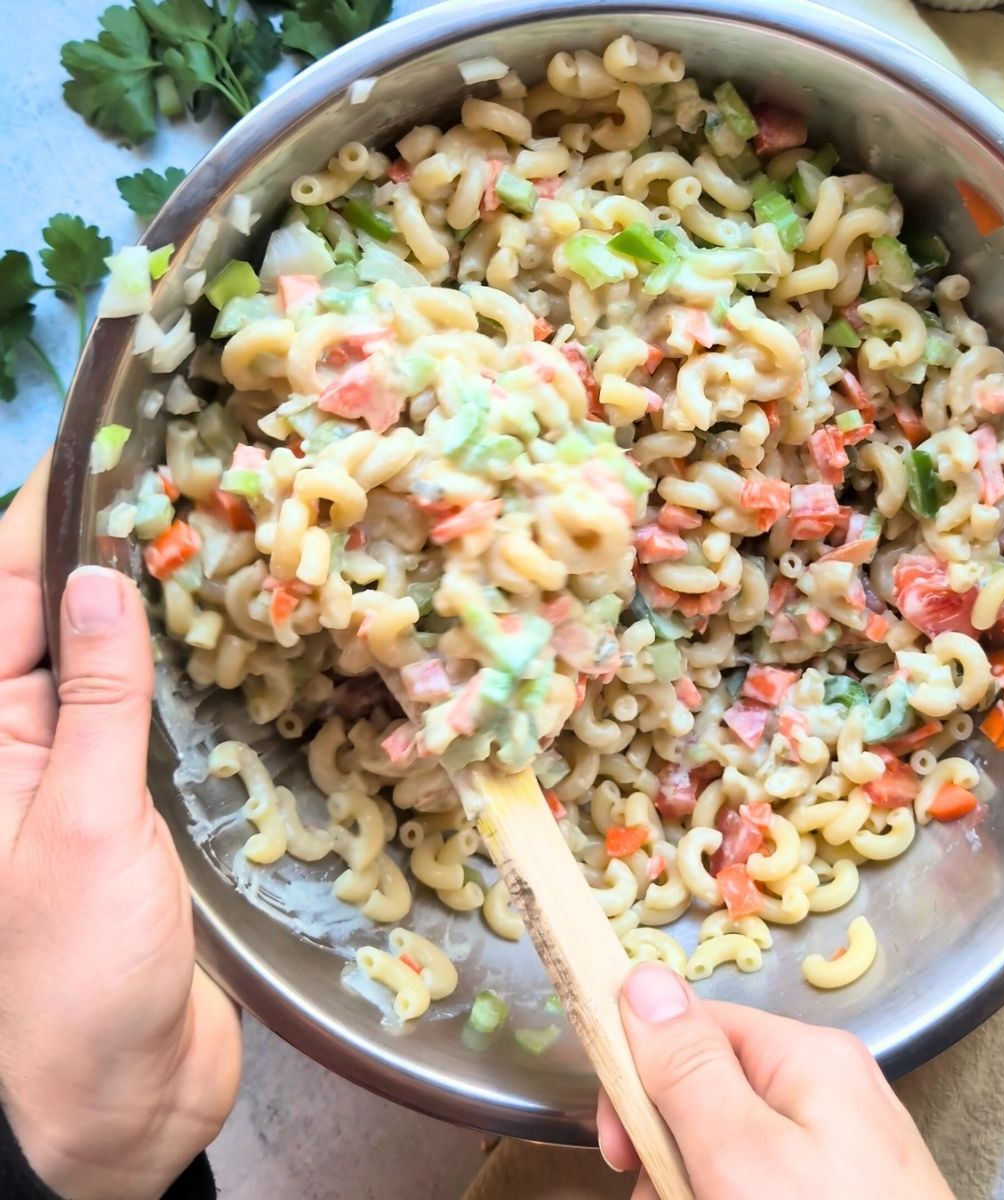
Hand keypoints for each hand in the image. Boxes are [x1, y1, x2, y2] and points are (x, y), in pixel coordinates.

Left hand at [0, 460, 240, 1199]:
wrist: (113, 1105)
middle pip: (52, 619)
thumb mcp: (79, 826)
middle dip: (105, 545)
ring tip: (217, 533)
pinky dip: (189, 671)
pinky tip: (235, 636)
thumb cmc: (72, 978)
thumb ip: (93, 701)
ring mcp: (81, 776)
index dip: (42, 519)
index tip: (96, 445)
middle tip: (182, 474)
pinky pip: (157, 718)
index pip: (2, 599)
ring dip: (155, 603)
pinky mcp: (139, 807)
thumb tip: (95, 578)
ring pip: (113, 664)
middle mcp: (22, 747)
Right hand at [597, 963, 952, 1199]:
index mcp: (811, 1059)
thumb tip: (642, 975)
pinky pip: (765, 1187)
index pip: (696, 1027)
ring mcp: (844, 1158)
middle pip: (711, 1098)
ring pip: (732, 1156)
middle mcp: (832, 1095)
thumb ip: (689, 1067)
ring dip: (697, 1191)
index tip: (616, 1149)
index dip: (643, 1080)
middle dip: (672, 1158)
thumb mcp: (742, 1157)